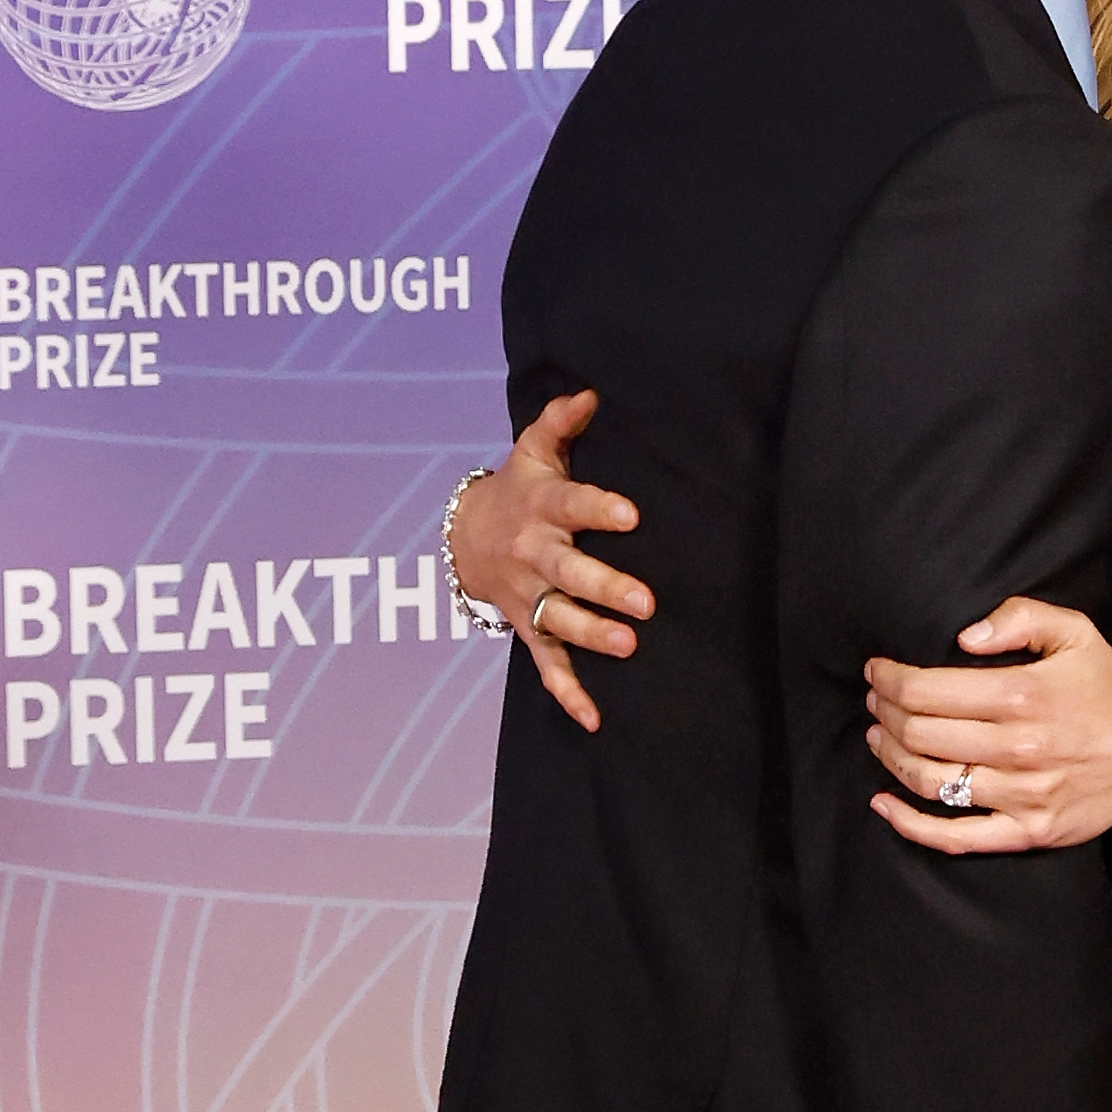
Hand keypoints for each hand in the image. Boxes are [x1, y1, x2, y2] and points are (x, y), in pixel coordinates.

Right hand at [449, 391, 653, 731]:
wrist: (465, 536)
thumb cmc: (520, 487)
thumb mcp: (533, 450)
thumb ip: (561, 422)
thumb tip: (591, 394)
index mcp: (541, 507)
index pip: (572, 504)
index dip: (599, 508)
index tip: (630, 513)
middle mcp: (535, 554)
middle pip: (569, 571)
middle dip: (605, 585)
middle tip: (646, 601)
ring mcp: (529, 595)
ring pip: (560, 618)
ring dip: (592, 634)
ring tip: (628, 645)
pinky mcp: (529, 626)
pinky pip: (546, 663)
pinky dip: (568, 692)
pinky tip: (594, 717)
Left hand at [862, 597, 1111, 853]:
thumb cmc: (1107, 686)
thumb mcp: (1074, 631)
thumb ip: (1018, 618)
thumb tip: (964, 637)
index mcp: (1024, 696)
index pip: (928, 691)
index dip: (890, 680)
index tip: (877, 672)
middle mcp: (1020, 748)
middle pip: (920, 734)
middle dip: (885, 713)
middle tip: (876, 700)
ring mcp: (1023, 796)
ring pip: (930, 782)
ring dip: (890, 758)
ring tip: (879, 737)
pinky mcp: (1029, 831)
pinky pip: (956, 838)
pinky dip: (910, 825)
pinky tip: (883, 804)